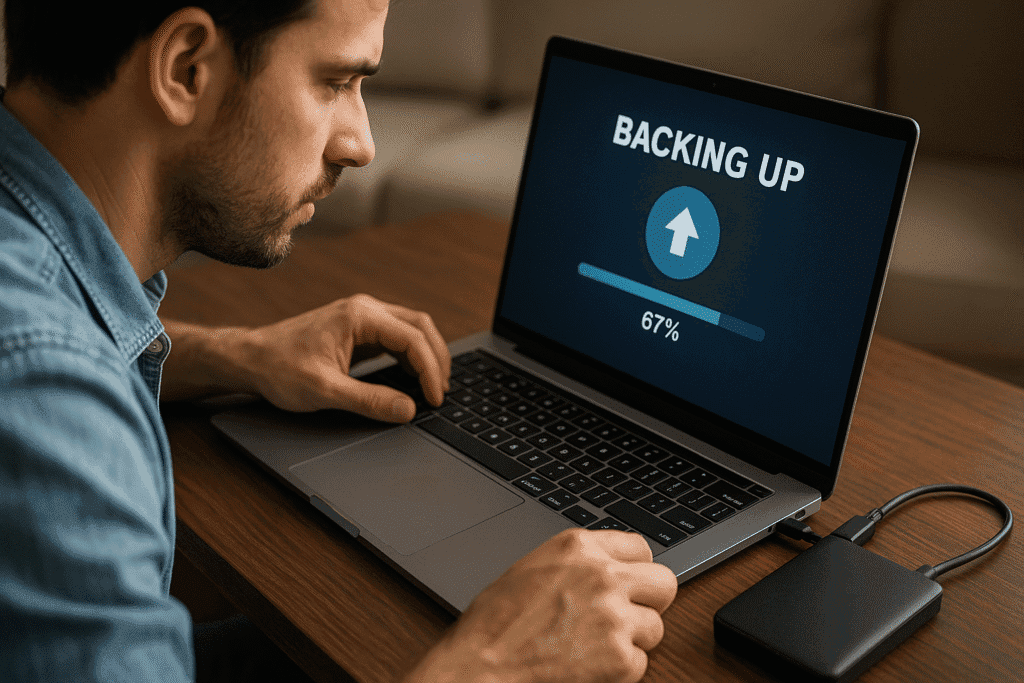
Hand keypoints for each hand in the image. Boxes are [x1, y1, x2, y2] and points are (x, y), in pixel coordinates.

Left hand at [241, 294, 449, 421]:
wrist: (250, 359)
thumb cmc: (279, 369)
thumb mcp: (325, 391)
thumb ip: (370, 400)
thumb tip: (407, 409)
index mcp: (359, 316)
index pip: (413, 338)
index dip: (431, 370)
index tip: (435, 398)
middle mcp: (364, 309)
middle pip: (420, 326)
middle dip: (438, 358)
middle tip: (442, 392)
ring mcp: (362, 317)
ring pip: (412, 329)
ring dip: (427, 356)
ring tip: (434, 387)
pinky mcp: (359, 330)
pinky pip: (397, 337)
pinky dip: (412, 356)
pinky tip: (414, 378)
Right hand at [403, 529, 677, 682]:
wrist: (480, 668)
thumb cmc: (494, 624)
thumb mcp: (534, 568)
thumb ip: (578, 563)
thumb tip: (609, 568)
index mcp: (578, 547)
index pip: (641, 547)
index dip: (635, 570)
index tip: (630, 583)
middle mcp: (602, 575)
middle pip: (663, 582)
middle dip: (649, 601)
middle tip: (628, 616)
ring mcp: (614, 617)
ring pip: (655, 627)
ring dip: (632, 639)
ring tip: (594, 646)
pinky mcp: (620, 658)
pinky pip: (640, 663)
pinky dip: (620, 671)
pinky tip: (588, 667)